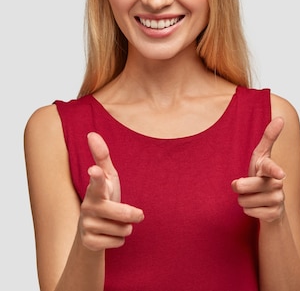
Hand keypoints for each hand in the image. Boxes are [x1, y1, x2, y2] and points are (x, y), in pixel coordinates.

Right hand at [79, 132, 143, 250]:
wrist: (92, 230)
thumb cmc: (105, 197)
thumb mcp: (108, 178)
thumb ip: (102, 157)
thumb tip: (91, 133)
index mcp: (95, 189)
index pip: (97, 182)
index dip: (97, 176)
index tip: (94, 171)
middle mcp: (88, 207)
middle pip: (122, 213)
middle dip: (133, 215)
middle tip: (136, 214)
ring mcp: (87, 225)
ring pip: (123, 229)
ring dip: (125, 228)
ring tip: (115, 223)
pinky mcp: (89, 242)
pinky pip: (119, 242)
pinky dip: (120, 240)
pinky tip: (109, 235)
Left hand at [231, 117, 286, 222]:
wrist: (271, 204)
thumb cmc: (262, 177)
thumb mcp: (261, 157)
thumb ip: (268, 138)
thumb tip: (281, 118)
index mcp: (271, 168)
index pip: (270, 167)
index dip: (273, 170)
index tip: (280, 174)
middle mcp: (277, 183)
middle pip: (243, 187)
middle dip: (239, 188)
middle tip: (243, 186)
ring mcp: (278, 200)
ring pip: (245, 201)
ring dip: (244, 201)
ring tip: (253, 197)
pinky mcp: (275, 214)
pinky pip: (249, 212)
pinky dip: (249, 211)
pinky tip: (258, 207)